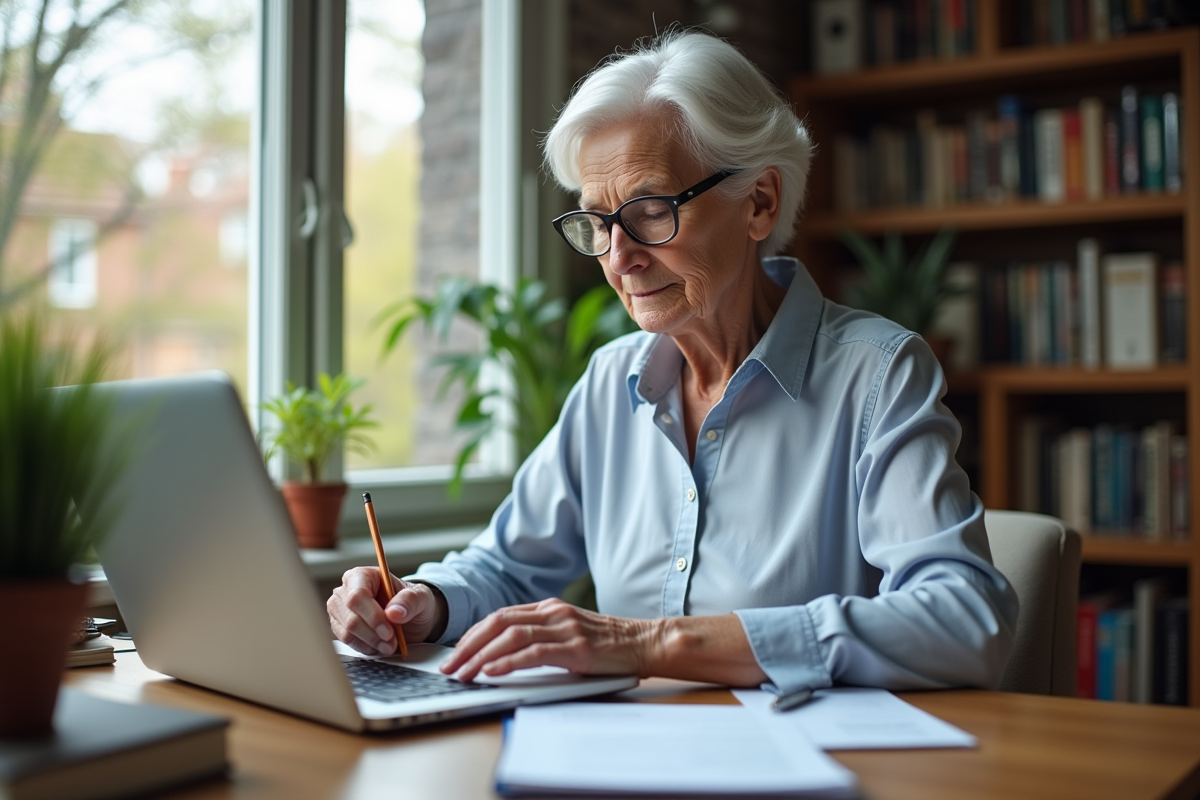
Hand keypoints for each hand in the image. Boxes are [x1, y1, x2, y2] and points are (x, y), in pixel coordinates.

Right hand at [327, 567, 445, 655]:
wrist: (411, 618)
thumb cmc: (412, 602)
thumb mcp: (421, 597)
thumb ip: (410, 600)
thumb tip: (394, 612)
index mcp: (362, 575)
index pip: (358, 595)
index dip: (372, 616)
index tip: (389, 632)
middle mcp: (346, 591)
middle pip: (351, 617)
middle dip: (374, 634)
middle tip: (392, 642)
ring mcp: (339, 610)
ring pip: (347, 632)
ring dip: (370, 643)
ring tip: (389, 645)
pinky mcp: (339, 627)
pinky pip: (346, 642)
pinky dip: (365, 648)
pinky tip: (379, 647)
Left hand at [438, 598, 657, 680]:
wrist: (644, 642)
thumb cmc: (607, 645)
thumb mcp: (569, 634)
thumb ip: (541, 637)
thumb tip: (502, 657)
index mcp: (548, 608)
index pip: (499, 616)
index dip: (472, 635)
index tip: (454, 654)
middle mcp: (553, 613)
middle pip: (497, 623)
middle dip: (468, 646)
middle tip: (449, 667)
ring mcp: (564, 628)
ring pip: (510, 636)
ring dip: (481, 656)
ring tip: (464, 674)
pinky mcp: (575, 648)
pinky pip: (533, 652)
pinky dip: (508, 662)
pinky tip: (493, 672)